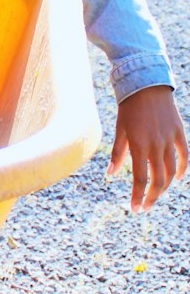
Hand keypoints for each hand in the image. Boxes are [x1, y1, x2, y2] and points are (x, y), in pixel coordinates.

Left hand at [108, 86, 187, 210]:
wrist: (146, 85)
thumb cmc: (127, 108)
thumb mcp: (119, 130)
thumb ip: (117, 153)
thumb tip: (111, 174)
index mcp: (139, 145)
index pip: (140, 178)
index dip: (138, 196)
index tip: (135, 208)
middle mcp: (156, 145)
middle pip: (158, 179)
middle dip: (152, 196)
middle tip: (145, 206)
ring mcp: (170, 139)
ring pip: (171, 170)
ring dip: (164, 186)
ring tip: (155, 194)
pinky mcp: (179, 132)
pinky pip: (184, 155)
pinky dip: (182, 169)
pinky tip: (176, 179)